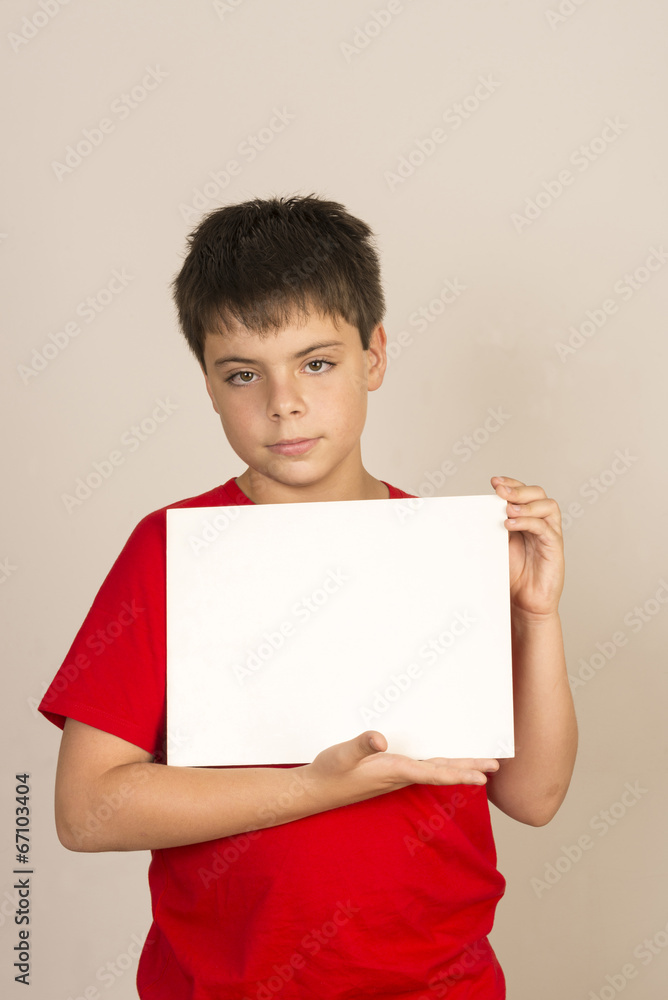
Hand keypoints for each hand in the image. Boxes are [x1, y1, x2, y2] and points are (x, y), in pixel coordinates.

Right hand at [304, 731, 498, 810]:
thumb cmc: (330, 772)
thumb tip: (381, 739)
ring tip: (482, 764)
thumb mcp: (341, 754)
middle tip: (496, 765)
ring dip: (459, 766)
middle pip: (442, 771)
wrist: (316, 790)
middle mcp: (401, 775)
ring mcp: (397, 775)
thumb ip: (360, 745)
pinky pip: (424, 767)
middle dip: (469, 768)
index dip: (458, 774)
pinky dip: (442, 764)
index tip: (482, 777)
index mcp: (394, 771)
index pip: (433, 772)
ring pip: (436, 769)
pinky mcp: (391, 772)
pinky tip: (446, 760)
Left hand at [491, 475, 564, 619]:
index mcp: (526, 518)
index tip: (494, 482)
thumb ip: (490, 527)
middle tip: (500, 491)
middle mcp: (540, 522)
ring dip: (526, 504)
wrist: (523, 602)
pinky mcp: (554, 548)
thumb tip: (474, 510)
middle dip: (518, 488)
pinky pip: (546, 528)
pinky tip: (511, 524)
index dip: (511, 483)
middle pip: (538, 493)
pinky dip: (529, 522)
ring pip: (547, 506)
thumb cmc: (511, 575)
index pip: (523, 492)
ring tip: (508, 509)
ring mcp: (549, 534)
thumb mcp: (496, 545)